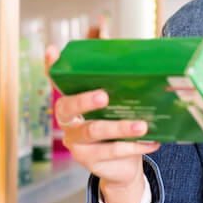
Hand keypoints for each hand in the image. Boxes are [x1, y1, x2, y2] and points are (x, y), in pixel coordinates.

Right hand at [46, 46, 160, 190]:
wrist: (122, 167)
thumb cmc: (117, 126)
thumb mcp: (116, 104)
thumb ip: (114, 77)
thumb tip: (110, 34)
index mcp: (71, 102)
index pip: (57, 81)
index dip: (51, 67)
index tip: (52, 50)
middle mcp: (67, 122)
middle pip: (68, 108)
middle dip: (85, 100)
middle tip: (104, 96)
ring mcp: (76, 143)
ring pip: (94, 131)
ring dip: (120, 127)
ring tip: (142, 126)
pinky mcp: (89, 161)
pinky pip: (112, 151)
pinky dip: (135, 146)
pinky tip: (152, 142)